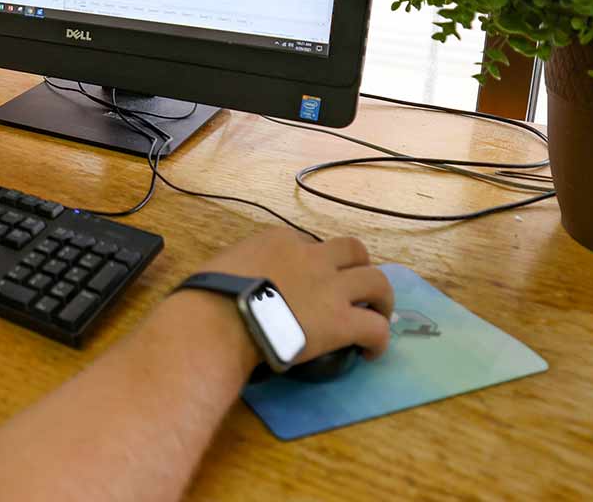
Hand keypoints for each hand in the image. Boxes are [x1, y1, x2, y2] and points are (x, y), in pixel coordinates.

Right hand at [180, 230, 393, 366]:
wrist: (220, 319)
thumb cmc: (210, 293)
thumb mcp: (225, 263)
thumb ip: (242, 266)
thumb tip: (239, 280)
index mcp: (281, 240)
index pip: (309, 244)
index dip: (314, 262)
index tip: (308, 282)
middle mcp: (313, 257)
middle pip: (354, 250)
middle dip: (361, 267)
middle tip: (358, 289)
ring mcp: (330, 288)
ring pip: (377, 281)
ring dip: (382, 299)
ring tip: (379, 316)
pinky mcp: (341, 322)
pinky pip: (375, 327)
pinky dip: (379, 339)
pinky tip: (370, 352)